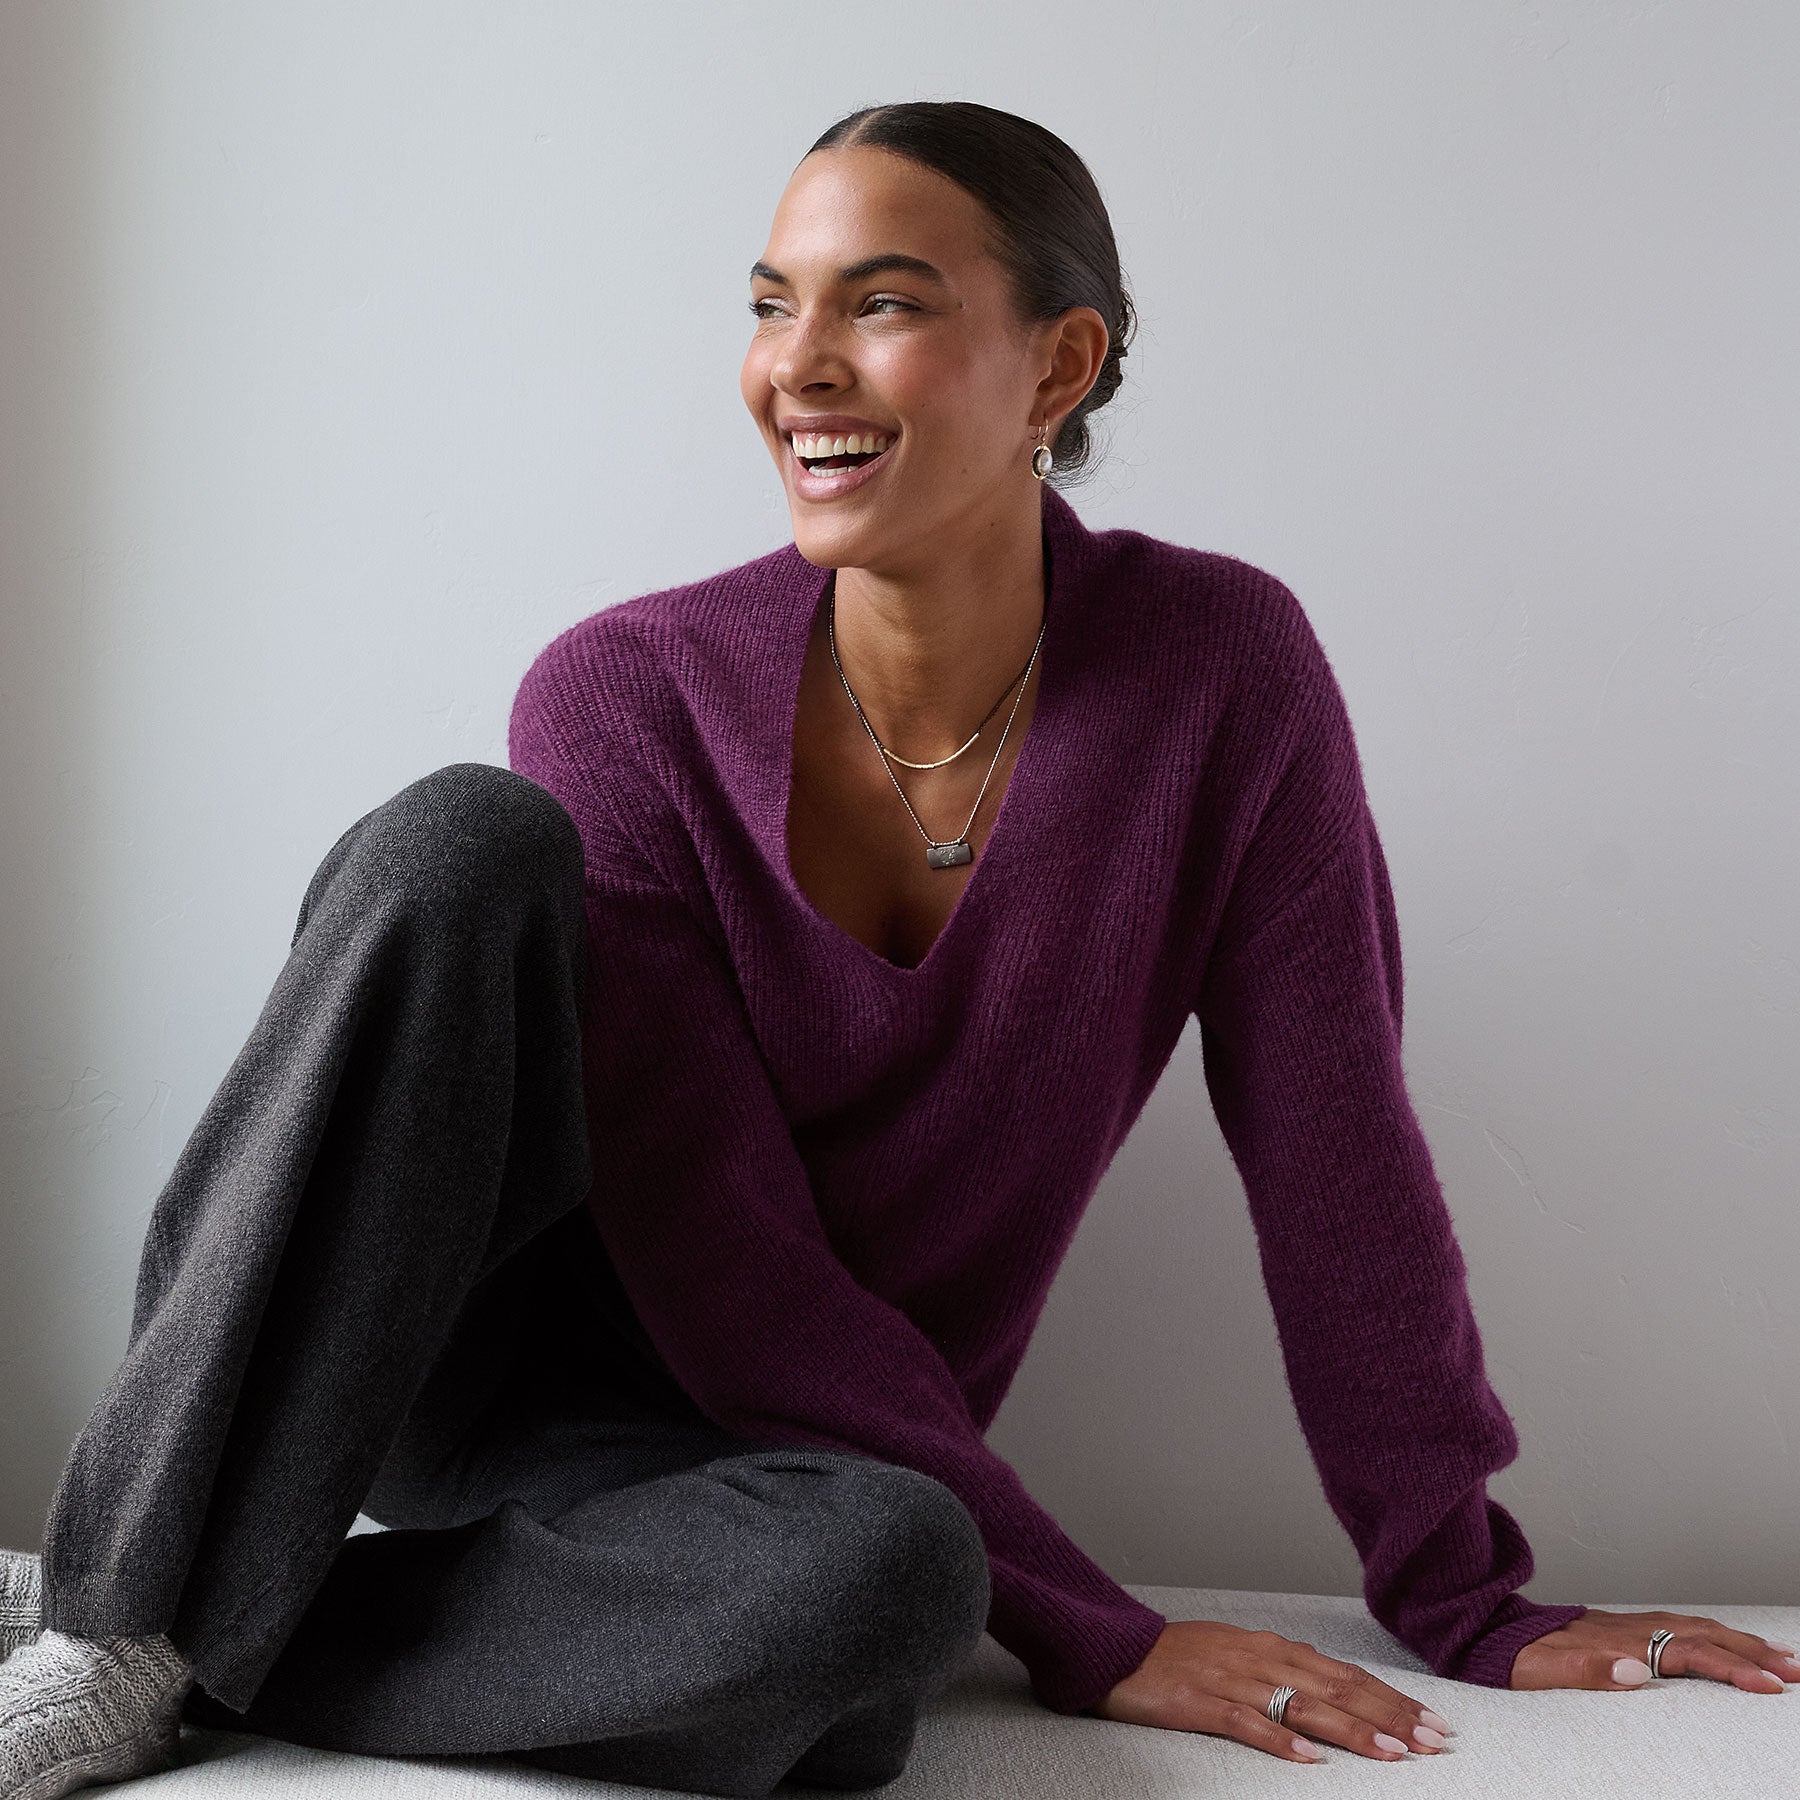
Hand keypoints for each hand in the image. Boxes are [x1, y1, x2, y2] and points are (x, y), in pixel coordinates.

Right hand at [1089, 1619, 1453, 1762]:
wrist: (1118, 1649)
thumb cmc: (1180, 1656)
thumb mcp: (1240, 1653)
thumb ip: (1284, 1667)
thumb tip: (1330, 1680)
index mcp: (1272, 1647)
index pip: (1345, 1675)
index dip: (1391, 1699)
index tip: (1432, 1722)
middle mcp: (1260, 1659)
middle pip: (1336, 1690)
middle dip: (1389, 1716)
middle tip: (1433, 1741)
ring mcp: (1231, 1680)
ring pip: (1302, 1707)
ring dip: (1350, 1730)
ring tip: (1391, 1752)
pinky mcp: (1200, 1703)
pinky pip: (1246, 1723)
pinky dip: (1279, 1741)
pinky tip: (1308, 1759)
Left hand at [1510, 1608, 1799, 1692]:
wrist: (1486, 1627)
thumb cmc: (1512, 1654)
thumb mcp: (1539, 1668)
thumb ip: (1585, 1668)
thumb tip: (1634, 1672)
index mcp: (1615, 1642)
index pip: (1685, 1654)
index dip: (1728, 1669)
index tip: (1767, 1686)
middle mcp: (1625, 1629)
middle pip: (1700, 1637)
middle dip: (1751, 1654)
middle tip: (1795, 1672)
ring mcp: (1624, 1625)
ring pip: (1693, 1628)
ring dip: (1738, 1642)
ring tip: (1778, 1657)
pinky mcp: (1620, 1627)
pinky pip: (1676, 1626)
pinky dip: (1710, 1634)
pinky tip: (1724, 1641)